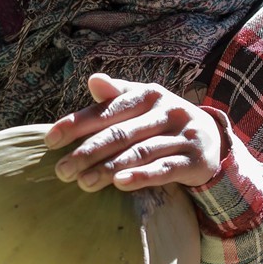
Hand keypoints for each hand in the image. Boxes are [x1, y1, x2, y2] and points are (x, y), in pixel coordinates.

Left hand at [44, 73, 223, 191]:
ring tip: (82, 183)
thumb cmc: (162, 121)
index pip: (106, 110)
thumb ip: (115, 96)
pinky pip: (165, 169)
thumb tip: (92, 79)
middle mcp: (166, 111)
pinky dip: (142, 176)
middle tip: (61, 171)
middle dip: (87, 152)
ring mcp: (182, 135)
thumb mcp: (142, 105)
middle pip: (119, 133)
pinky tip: (120, 185)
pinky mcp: (195, 160)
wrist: (212, 138)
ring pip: (139, 152)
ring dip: (108, 168)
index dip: (76, 124)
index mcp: (147, 95)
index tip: (50, 140)